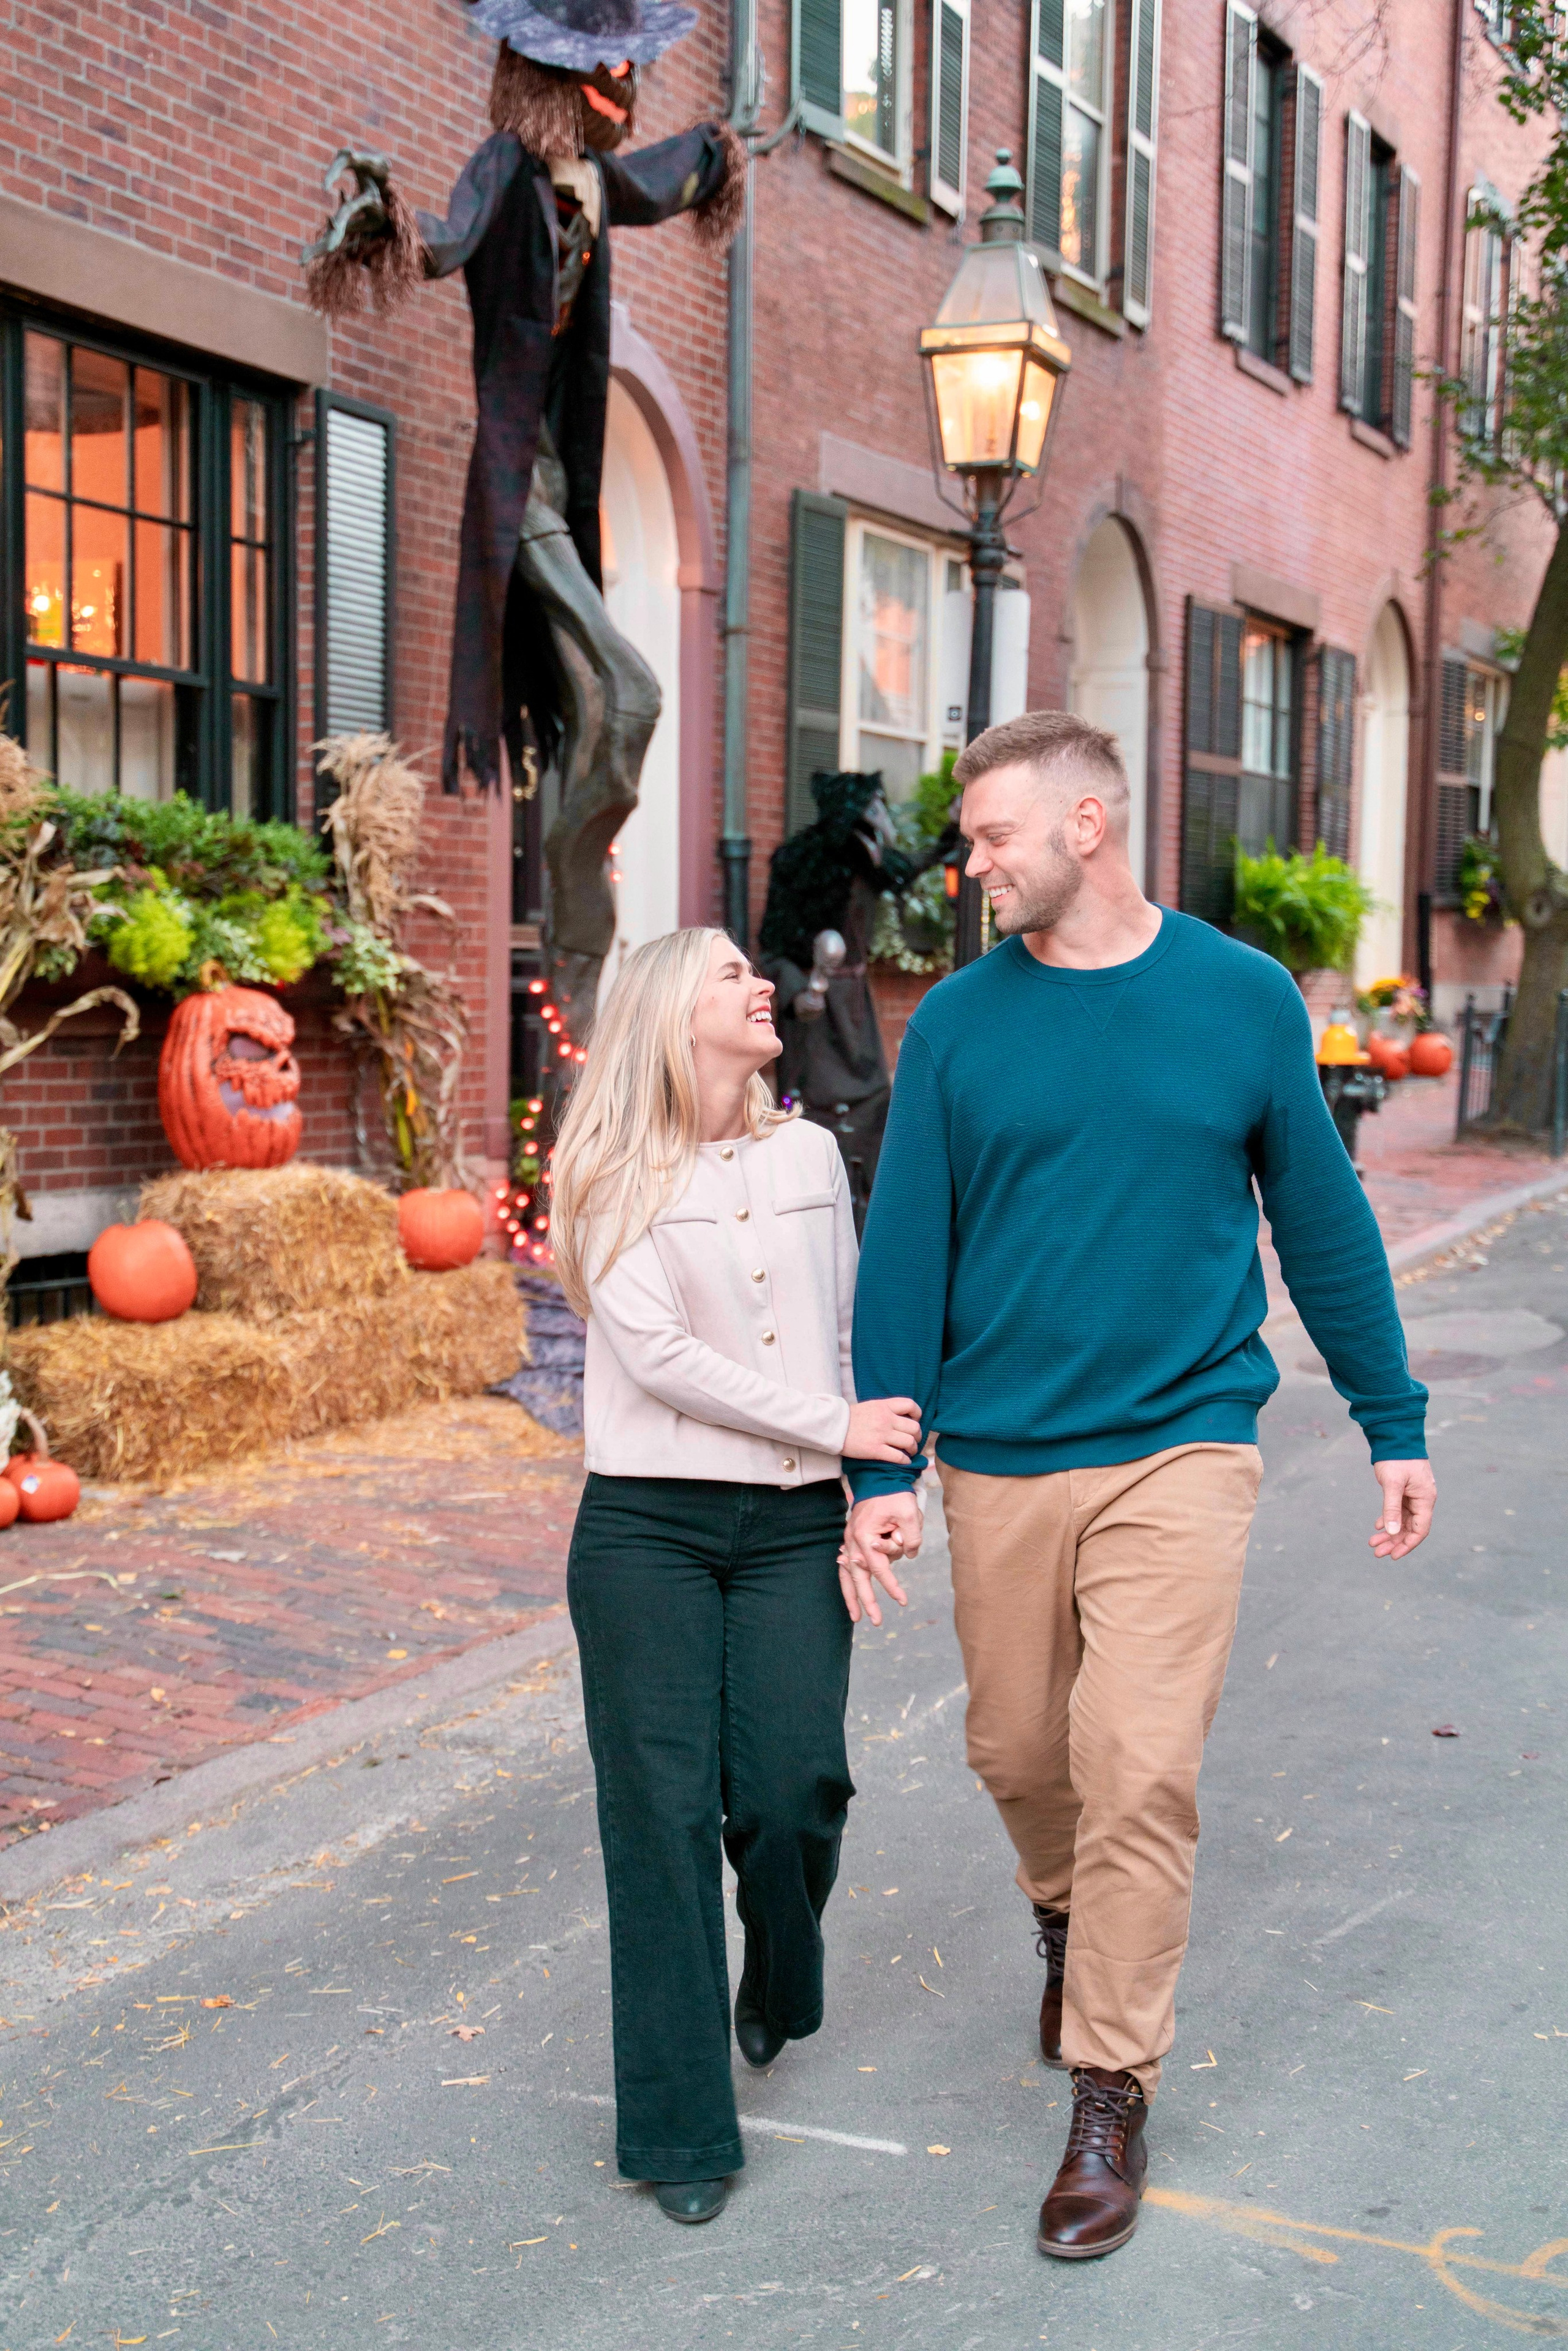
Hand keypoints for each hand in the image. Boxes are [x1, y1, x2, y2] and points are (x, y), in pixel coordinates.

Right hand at [837, 1492, 920, 1624]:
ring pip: (847, 1574)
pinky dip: (850, 1580)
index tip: (902, 1601)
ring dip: (852, 1596)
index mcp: (865, 1535)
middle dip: (866, 1601)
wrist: (880, 1477)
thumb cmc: (895, 1494)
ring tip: (856, 1617)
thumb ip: (911, 1538)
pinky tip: (852, 1595)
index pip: (879, 1569)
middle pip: (857, 1577)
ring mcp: (850, 1539)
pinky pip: (849, 1565)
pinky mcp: (853, 1539)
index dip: (891, 1587)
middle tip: (875, 1621)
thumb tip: (908, 1556)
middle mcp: (853, 1539)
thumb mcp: (910, 1514)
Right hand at [844, 1396, 921, 1463]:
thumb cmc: (850, 1417)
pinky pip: (898, 1457)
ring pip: (909, 1442)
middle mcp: (886, 1419)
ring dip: (912, 1449)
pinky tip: (903, 1461)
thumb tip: (900, 1417)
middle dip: (917, 1436)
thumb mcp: (870, 1406)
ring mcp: (881, 1435)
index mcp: (884, 1406)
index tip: (915, 1421)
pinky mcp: (875, 1450)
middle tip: (914, 1441)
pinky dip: (904, 1460)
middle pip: (914, 1427)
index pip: (911, 1405)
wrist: (832, 1426)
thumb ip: (886, 1409)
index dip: (917, 1414)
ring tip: (909, 1452)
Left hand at [1369, 1459, 1435, 1558]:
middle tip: (1377, 1553)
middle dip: (1394, 1542)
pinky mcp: (1405, 1491)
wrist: (1396, 1436)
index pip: (1420, 1530)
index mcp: (1425, 1499)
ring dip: (1390, 1533)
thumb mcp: (1392, 1484)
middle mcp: (1422, 1500)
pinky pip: (1399, 1511)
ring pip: (1403, 1521)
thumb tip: (1392, 1532)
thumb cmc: (1396, 1458)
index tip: (1393, 1556)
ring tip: (1373, 1543)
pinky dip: (1389, 1519)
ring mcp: (1414, 1496)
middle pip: (1410, 1528)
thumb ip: (1392, 1508)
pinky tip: (1378, 1526)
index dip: (1407, 1544)